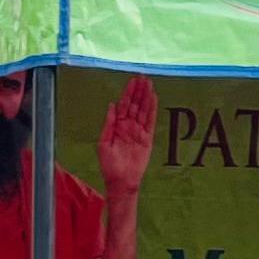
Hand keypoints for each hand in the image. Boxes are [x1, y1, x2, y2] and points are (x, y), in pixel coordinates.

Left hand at [95, 74, 158, 195]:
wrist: (121, 181)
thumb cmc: (109, 165)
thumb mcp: (104, 143)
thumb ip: (109, 123)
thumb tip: (112, 104)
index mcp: (117, 126)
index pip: (123, 105)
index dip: (128, 92)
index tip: (133, 80)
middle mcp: (128, 126)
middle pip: (134, 105)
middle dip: (138, 91)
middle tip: (143, 77)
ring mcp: (138, 132)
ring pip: (143, 110)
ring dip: (146, 97)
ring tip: (150, 83)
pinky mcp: (147, 138)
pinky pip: (151, 121)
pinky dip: (152, 110)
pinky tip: (154, 99)